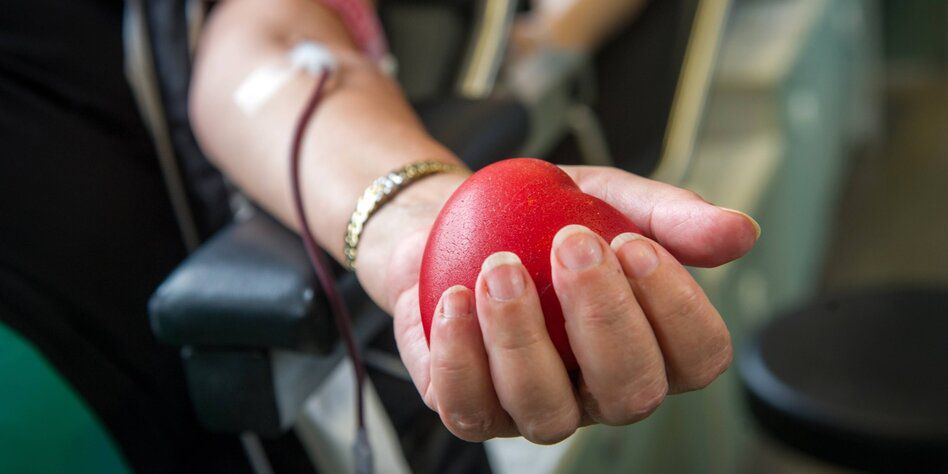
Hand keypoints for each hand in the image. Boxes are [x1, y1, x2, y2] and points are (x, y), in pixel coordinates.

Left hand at [357, 165, 758, 443]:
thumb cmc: (541, 219)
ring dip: (523, 338)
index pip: (698, 357)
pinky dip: (460, 357)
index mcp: (650, 346)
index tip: (633, 243)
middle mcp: (599, 390)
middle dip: (605, 318)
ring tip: (501, 268)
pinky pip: (470, 410)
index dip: (676, 307)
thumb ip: (670, 215)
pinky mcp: (473, 410)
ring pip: (548, 413)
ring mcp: (536, 408)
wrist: (453, 222)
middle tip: (573, 245)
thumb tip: (741, 231)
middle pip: (631, 392)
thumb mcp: (609, 198)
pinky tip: (455, 299)